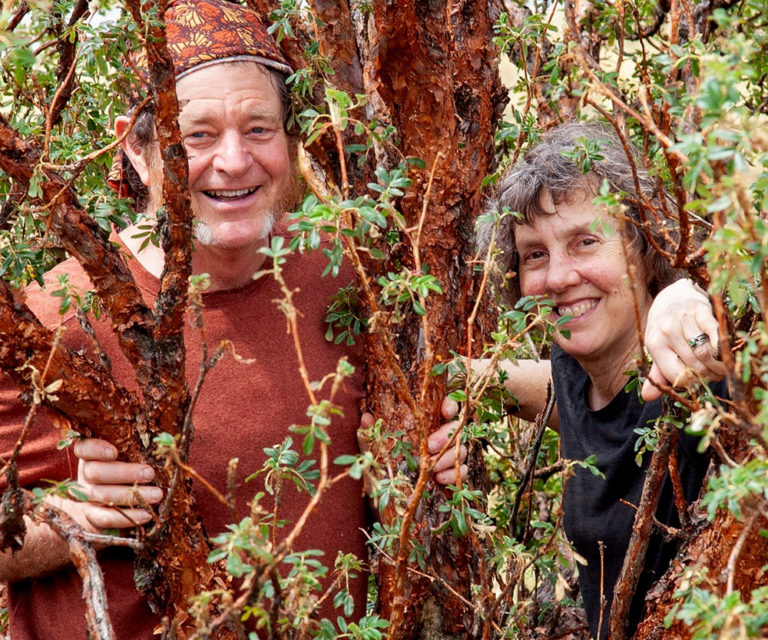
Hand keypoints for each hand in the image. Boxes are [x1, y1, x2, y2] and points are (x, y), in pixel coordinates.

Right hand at [72, 438, 162, 530]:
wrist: (98, 508)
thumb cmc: (123, 473)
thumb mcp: (125, 458)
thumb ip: (134, 450)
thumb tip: (165, 444)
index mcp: (91, 456)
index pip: (84, 448)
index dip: (95, 449)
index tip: (114, 452)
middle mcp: (85, 476)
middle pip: (96, 472)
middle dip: (125, 473)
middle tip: (150, 474)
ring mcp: (86, 498)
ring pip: (103, 495)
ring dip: (132, 496)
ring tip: (156, 495)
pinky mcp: (92, 517)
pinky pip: (106, 518)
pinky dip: (127, 517)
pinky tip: (146, 515)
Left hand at [358, 398, 467, 485]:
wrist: (387, 500)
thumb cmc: (382, 469)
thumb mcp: (374, 453)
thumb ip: (371, 436)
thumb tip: (365, 418)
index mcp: (424, 426)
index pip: (444, 409)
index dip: (449, 406)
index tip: (445, 412)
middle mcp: (439, 438)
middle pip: (454, 430)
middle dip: (445, 436)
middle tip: (430, 446)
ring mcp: (447, 456)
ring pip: (459, 451)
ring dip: (447, 458)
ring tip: (432, 468)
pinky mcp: (451, 475)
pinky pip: (461, 471)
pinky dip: (453, 474)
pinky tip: (439, 479)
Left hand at [642, 279, 727, 400]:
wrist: (673, 294)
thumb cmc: (666, 328)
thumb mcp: (658, 349)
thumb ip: (657, 373)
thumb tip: (647, 396)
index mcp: (654, 344)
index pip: (677, 376)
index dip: (693, 383)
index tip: (700, 382)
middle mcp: (667, 331)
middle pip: (695, 366)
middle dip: (709, 375)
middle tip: (715, 374)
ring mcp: (684, 319)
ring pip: (706, 353)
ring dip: (718, 364)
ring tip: (720, 365)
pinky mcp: (701, 309)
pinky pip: (715, 334)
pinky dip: (721, 346)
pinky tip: (722, 351)